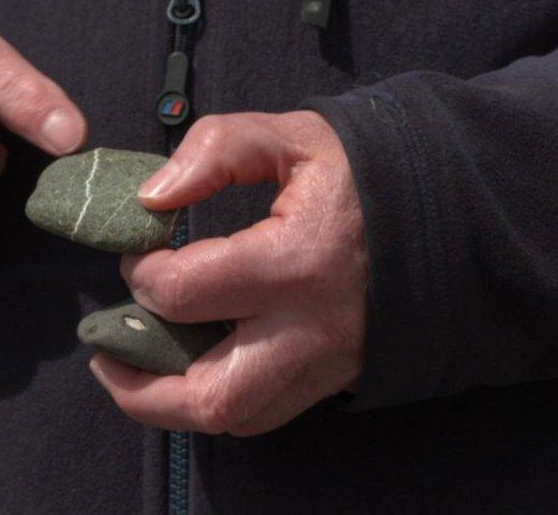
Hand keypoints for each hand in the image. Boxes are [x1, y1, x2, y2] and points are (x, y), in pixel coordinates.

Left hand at [90, 111, 367, 435]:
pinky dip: (220, 402)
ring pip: (236, 418)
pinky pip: (267, 412)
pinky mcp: (335, 377)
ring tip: (135, 374)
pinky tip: (194, 370)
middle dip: (139, 386)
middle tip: (105, 352)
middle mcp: (309, 329)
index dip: (142, 271)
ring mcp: (326, 363)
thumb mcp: (295, 137)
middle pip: (208, 395)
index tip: (140, 249)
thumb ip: (218, 149)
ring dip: (172, 407)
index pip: (184, 291)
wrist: (451, 218)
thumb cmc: (366, 174)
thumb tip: (152, 197)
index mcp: (295, 261)